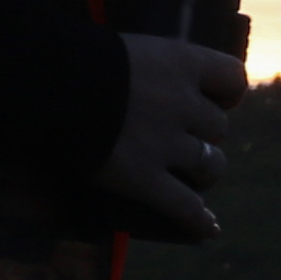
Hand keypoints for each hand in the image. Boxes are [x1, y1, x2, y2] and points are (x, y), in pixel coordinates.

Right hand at [96, 32, 244, 238]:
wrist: (48, 84)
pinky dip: (197, 219)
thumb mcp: (125, 51)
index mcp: (181, 62)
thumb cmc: (77, 59)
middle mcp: (182, 103)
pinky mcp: (145, 179)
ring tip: (189, 176)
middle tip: (179, 138)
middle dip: (203, 134)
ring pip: (210, 165)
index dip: (225, 93)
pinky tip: (208, 228)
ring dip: (203, 171)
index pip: (232, 78)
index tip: (213, 99)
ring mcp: (166, 144)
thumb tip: (147, 84)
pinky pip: (183, 206)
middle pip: (218, 126)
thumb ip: (149, 70)